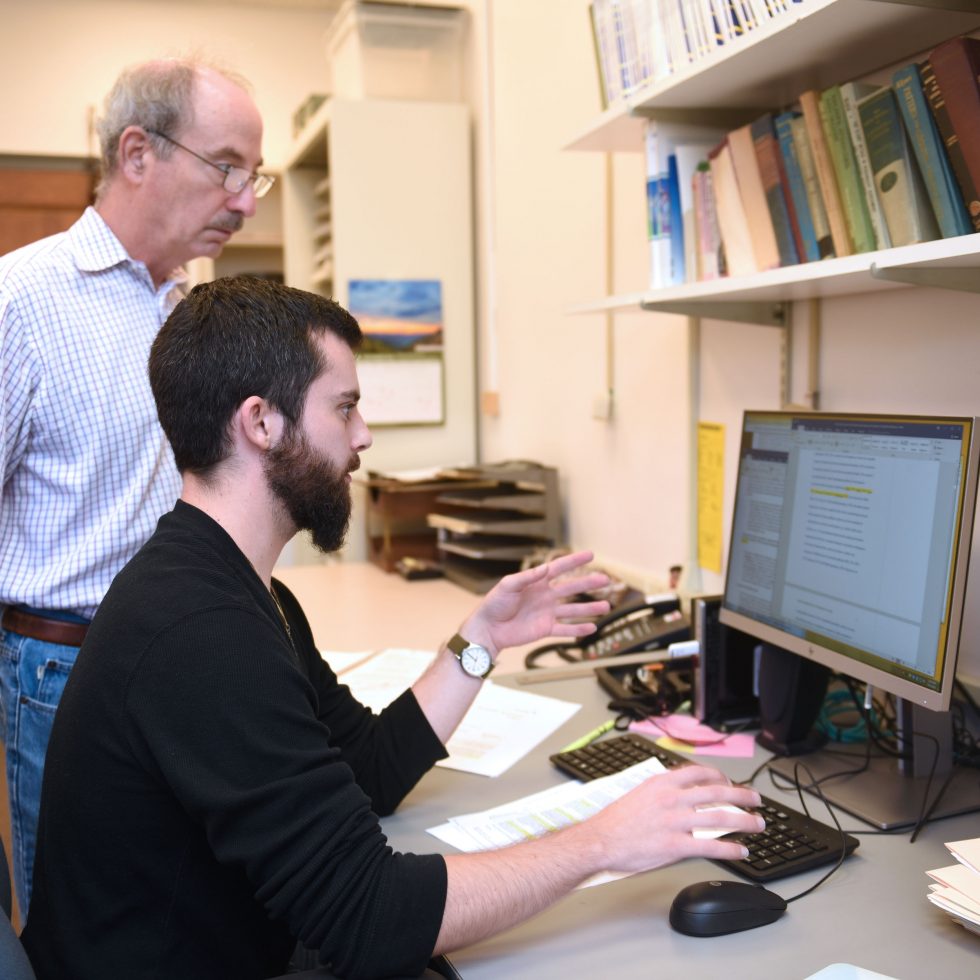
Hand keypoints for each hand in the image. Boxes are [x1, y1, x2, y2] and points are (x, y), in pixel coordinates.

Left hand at [459, 550, 610, 653]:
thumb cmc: (494, 604)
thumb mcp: (508, 585)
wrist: (488, 628)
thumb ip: (527, 577)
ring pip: (572, 609)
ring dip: (589, 608)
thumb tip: (545, 568)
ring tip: (606, 606)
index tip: (591, 555)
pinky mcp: (544, 629)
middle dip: (589, 584)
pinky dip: (578, 629)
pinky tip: (592, 627)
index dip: (574, 561)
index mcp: (536, 582)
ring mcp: (546, 613)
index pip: (559, 568)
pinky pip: (565, 629)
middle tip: (606, 579)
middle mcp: (544, 596)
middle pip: (571, 588)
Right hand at [585, 765, 763, 873]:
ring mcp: (675, 821)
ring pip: (720, 817)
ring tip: (757, 824)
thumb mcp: (639, 793)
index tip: (730, 781)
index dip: (720, 776)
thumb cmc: (616, 820)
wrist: (600, 840)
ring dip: (744, 820)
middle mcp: (672, 798)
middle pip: (717, 792)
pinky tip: (740, 850)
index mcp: (662, 783)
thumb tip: (683, 793)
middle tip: (756, 800)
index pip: (700, 772)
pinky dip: (730, 848)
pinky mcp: (675, 846)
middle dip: (742, 795)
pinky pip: (710, 846)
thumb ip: (663, 791)